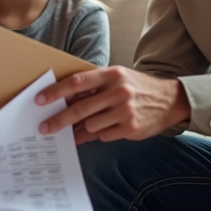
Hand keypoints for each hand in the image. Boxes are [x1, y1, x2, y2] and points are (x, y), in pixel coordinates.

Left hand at [34, 66, 189, 143]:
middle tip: (44, 128)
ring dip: (84, 128)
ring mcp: (125, 111)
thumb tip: (66, 103)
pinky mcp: (130, 128)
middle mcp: (119, 91)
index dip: (56, 91)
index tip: (40, 100)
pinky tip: (106, 128)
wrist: (170, 100)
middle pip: (80, 108)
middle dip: (58, 120)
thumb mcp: (117, 78)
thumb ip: (94, 87)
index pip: (77, 82)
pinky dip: (100, 134)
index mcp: (112, 74)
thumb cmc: (137, 88)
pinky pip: (104, 135)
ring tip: (83, 127)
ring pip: (91, 125)